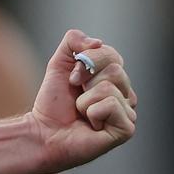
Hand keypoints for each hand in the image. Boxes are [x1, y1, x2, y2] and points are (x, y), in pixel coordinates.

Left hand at [29, 29, 137, 171]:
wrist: (44, 131)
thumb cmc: (54, 102)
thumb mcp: (59, 63)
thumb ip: (74, 41)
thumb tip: (98, 42)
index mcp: (113, 78)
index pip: (111, 54)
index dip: (86, 61)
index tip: (72, 77)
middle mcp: (126, 94)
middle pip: (115, 69)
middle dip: (86, 81)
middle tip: (77, 96)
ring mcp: (128, 112)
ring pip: (110, 87)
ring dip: (85, 99)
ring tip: (83, 113)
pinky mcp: (127, 129)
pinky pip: (111, 105)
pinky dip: (92, 112)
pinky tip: (91, 125)